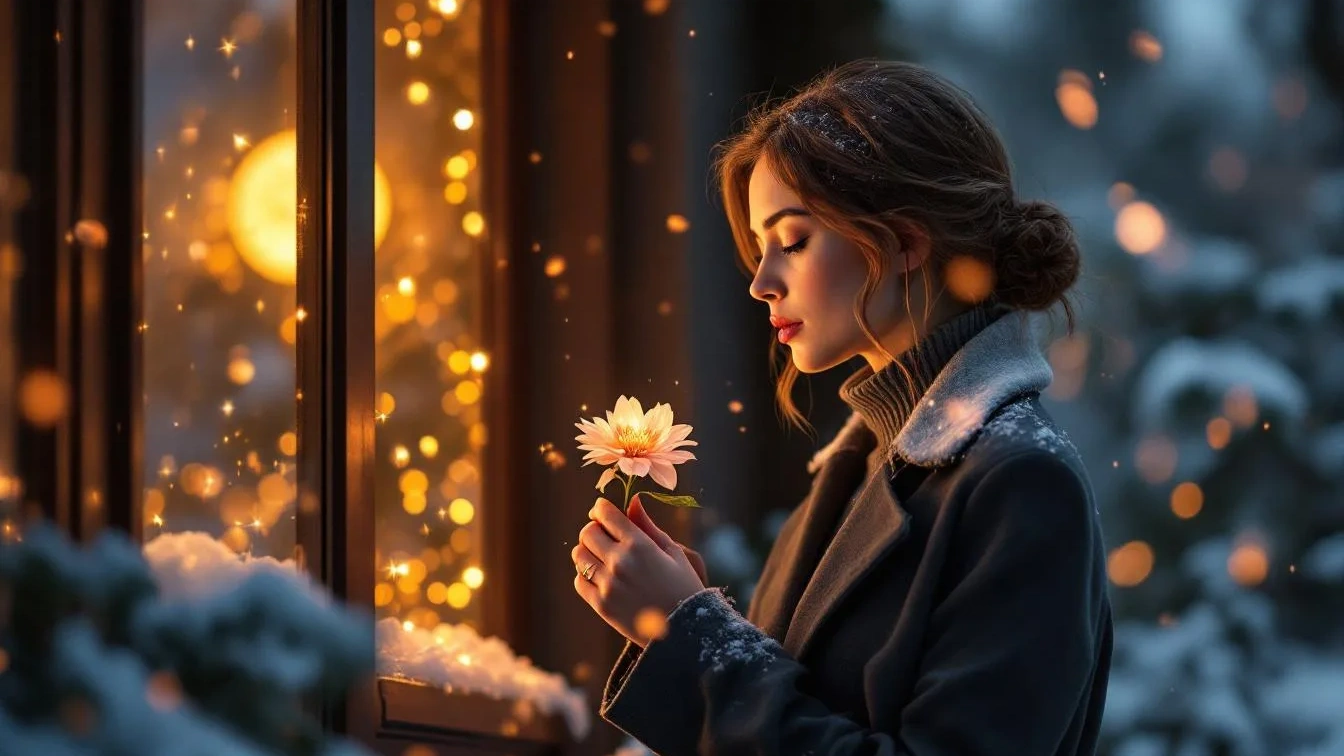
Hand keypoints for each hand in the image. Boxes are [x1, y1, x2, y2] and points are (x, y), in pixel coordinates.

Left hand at [571, 494, 706, 647]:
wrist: (684, 631)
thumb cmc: (683, 587)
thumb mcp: (672, 552)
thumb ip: (647, 526)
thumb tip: (633, 501)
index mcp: (639, 545)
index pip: (606, 514)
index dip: (601, 509)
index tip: (602, 512)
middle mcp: (620, 562)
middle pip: (587, 532)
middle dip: (594, 529)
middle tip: (604, 536)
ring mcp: (608, 585)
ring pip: (578, 555)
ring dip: (587, 551)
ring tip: (602, 557)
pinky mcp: (601, 605)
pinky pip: (579, 581)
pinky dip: (586, 575)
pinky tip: (602, 577)